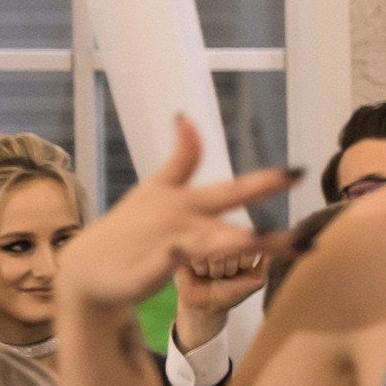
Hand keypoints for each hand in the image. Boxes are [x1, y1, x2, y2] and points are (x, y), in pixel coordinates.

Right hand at [57, 117, 298, 311]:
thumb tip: (186, 116)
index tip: (300, 172)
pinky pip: (162, 263)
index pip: (233, 188)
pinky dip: (170, 256)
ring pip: (206, 239)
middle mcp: (182, 216)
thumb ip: (181, 158)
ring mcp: (165, 240)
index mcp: (187, 200)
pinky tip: (179, 252)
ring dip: (231, 238)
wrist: (85, 269)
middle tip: (295, 176)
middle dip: (261, 187)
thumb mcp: (157, 187)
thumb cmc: (129, 227)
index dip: (266, 179)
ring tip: (255, 237)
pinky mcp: (145, 269)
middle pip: (226, 200)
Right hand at [172, 249, 269, 348]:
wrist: (206, 306)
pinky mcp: (188, 251)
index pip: (246, 244)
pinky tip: (200, 273)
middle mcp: (223, 244)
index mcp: (240, 248)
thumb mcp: (255, 282)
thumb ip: (265, 266)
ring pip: (214, 252)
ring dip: (215, 269)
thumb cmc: (231, 294)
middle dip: (229, 268)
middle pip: (230, 248)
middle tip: (225, 276)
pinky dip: (201, 268)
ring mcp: (205, 246)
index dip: (243, 262)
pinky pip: (197, 254)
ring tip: (212, 276)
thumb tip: (274, 249)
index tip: (240, 272)